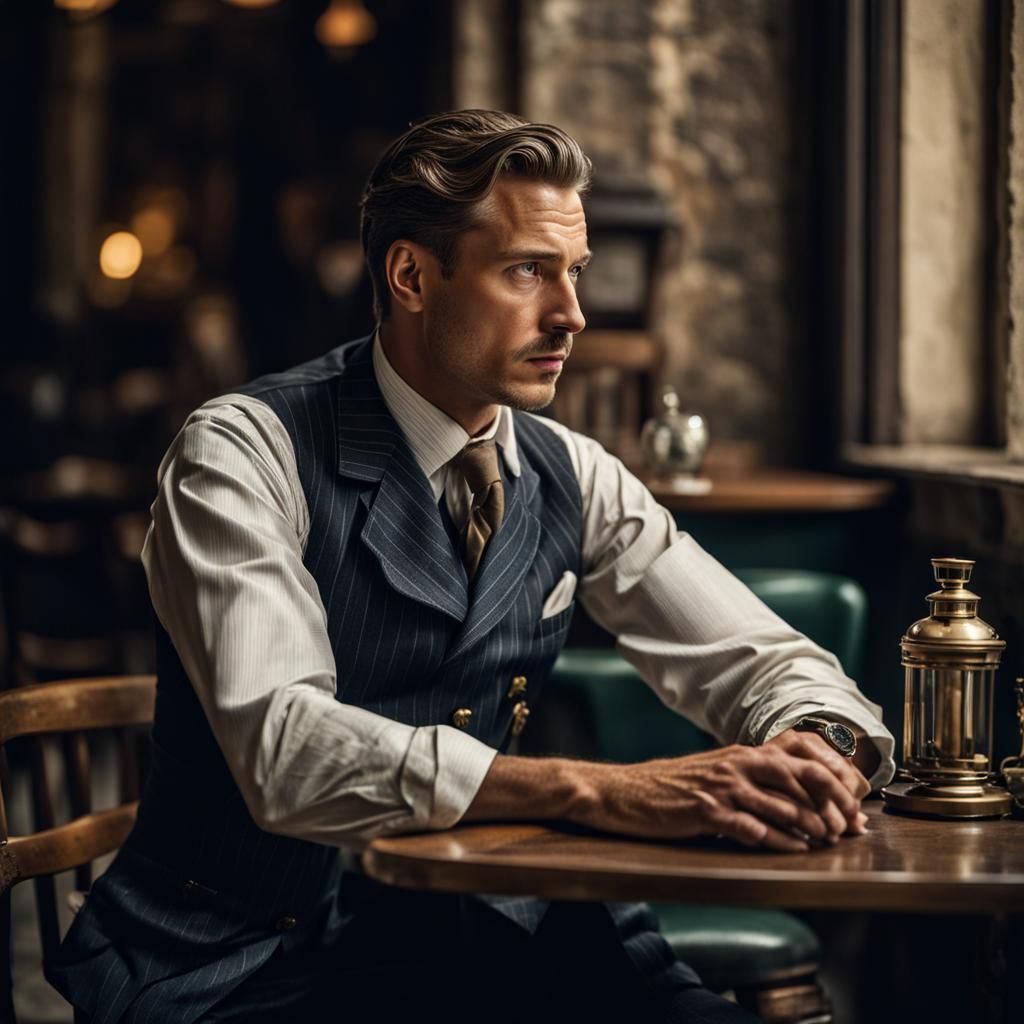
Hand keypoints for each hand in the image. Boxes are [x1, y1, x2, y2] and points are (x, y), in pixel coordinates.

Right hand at [570, 739, 869, 852]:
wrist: (626, 791)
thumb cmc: (673, 786)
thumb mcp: (716, 772)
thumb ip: (752, 780)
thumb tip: (797, 799)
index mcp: (743, 754)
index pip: (802, 763)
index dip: (834, 785)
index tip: (853, 808)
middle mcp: (737, 765)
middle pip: (801, 780)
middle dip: (832, 807)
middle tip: (849, 830)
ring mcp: (722, 788)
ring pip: (781, 807)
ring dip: (810, 828)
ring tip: (829, 843)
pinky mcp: (706, 811)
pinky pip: (752, 828)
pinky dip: (777, 842)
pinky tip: (792, 851)